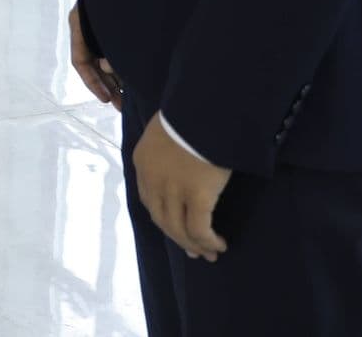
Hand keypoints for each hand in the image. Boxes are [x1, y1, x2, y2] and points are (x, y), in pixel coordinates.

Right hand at [67, 2, 121, 107]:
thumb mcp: (111, 24)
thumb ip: (111, 47)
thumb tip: (112, 68)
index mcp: (80, 23)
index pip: (80, 61)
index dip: (92, 82)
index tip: (106, 99)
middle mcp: (88, 27)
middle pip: (93, 63)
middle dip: (106, 86)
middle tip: (121, 106)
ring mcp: (101, 27)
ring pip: (105, 60)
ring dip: (115, 80)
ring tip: (129, 100)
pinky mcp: (116, 27)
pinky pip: (116, 52)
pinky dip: (123, 67)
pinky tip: (135, 81)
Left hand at [133, 112, 232, 260]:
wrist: (204, 109)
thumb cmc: (191, 114)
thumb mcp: (167, 128)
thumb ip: (167, 146)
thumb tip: (180, 158)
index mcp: (142, 161)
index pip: (149, 200)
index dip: (164, 218)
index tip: (177, 229)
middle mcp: (152, 179)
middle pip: (162, 219)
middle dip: (179, 238)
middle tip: (194, 252)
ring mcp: (172, 189)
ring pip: (179, 229)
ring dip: (194, 245)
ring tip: (209, 253)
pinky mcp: (196, 196)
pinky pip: (199, 229)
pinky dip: (208, 241)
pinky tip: (219, 244)